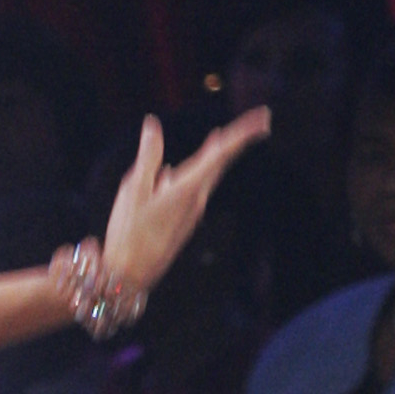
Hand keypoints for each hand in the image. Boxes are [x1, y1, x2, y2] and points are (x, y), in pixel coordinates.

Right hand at [102, 108, 270, 295]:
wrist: (130, 274)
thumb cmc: (129, 233)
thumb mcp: (133, 189)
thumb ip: (148, 156)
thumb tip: (153, 125)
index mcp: (187, 188)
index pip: (221, 153)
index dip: (243, 133)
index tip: (264, 118)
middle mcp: (197, 199)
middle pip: (219, 162)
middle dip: (236, 140)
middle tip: (259, 122)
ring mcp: (192, 212)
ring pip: (206, 175)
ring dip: (214, 154)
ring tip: (220, 137)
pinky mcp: (183, 221)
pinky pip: (191, 189)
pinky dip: (194, 172)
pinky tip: (174, 171)